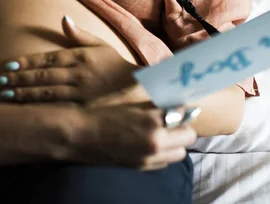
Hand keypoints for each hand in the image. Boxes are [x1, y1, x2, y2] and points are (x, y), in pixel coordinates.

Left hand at [0, 16, 139, 103]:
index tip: (8, 65)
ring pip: (47, 93)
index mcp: (80, 56)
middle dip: (19, 78)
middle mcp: (79, 74)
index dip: (26, 62)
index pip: (48, 58)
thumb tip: (63, 18)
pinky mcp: (84, 109)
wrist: (138, 88)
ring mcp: (81, 93)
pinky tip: (24, 110)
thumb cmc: (115, 65)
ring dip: (24, 94)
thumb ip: (79, 34)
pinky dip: (40, 109)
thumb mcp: (100, 45)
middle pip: (43, 76)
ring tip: (5, 95)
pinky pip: (58, 109)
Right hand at [74, 102, 197, 170]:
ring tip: (163, 133)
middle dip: (183, 127)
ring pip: (179, 153)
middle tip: (173, 119)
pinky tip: (150, 144)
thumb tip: (173, 102)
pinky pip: (164, 162)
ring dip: (176, 143)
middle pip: (189, 136)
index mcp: (153, 121)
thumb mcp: (130, 102)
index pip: (184, 114)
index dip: (182, 109)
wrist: (80, 134)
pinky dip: (162, 153)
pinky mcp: (141, 167)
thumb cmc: (101, 112)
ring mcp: (149, 157)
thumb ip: (154, 104)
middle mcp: (156, 142)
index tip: (177, 105)